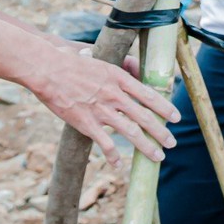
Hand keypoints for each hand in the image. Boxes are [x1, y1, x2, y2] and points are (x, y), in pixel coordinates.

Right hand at [26, 45, 179, 163]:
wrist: (47, 69)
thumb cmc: (70, 62)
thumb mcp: (99, 58)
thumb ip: (117, 66)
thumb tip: (134, 67)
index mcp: (118, 78)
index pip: (148, 95)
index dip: (165, 107)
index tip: (176, 117)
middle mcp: (114, 95)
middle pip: (144, 117)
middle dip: (161, 132)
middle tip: (172, 143)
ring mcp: (101, 110)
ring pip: (131, 132)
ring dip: (147, 147)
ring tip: (158, 157)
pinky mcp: (86, 122)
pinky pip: (104, 143)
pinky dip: (113, 155)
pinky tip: (118, 164)